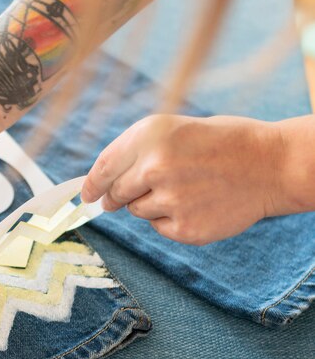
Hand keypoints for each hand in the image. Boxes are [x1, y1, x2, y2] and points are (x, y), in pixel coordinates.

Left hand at [81, 114, 283, 244]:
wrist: (271, 165)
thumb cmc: (221, 143)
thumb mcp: (175, 130)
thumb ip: (136, 153)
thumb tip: (100, 186)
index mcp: (150, 134)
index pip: (103, 168)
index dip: (91, 185)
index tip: (86, 195)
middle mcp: (154, 166)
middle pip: (115, 194)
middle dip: (119, 196)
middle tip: (145, 189)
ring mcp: (169, 199)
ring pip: (137, 211)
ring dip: (151, 204)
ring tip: (185, 188)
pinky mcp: (183, 227)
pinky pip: (158, 227)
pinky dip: (171, 220)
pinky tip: (197, 204)